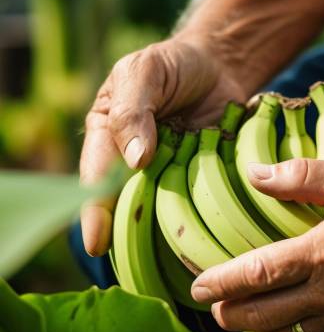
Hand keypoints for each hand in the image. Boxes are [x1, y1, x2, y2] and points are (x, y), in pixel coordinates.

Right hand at [80, 36, 246, 255]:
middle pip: (129, 204)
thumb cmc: (174, 65)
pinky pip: (200, 201)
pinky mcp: (203, 177)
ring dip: (167, 230)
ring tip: (171, 259)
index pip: (97, 179)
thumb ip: (133, 110)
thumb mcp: (145, 72)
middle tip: (133, 265)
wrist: (220, 65)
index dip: (95, 212)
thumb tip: (135, 160)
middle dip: (129, 232)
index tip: (96, 243)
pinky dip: (201, 216)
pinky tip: (206, 236)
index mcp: (109, 139)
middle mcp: (137, 164)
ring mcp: (172, 173)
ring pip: (164, 209)